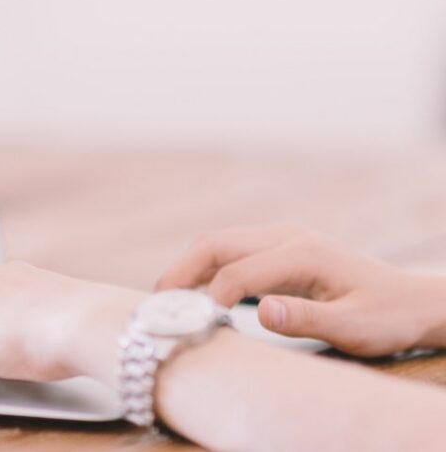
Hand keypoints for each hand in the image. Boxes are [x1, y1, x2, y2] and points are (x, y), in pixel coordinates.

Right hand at [156, 224, 445, 355]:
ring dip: (188, 266)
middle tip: (156, 302)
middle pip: (217, 243)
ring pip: (218, 243)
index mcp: (303, 253)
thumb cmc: (384, 317)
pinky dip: (203, 268)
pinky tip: (193, 293)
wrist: (409, 301)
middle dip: (181, 270)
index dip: (208, 297)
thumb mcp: (353, 328)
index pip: (237, 272)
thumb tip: (260, 312)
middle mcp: (287, 237)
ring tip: (166, 298)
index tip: (190, 325)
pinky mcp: (277, 250)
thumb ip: (306, 320)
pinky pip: (230, 252)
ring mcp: (280, 240)